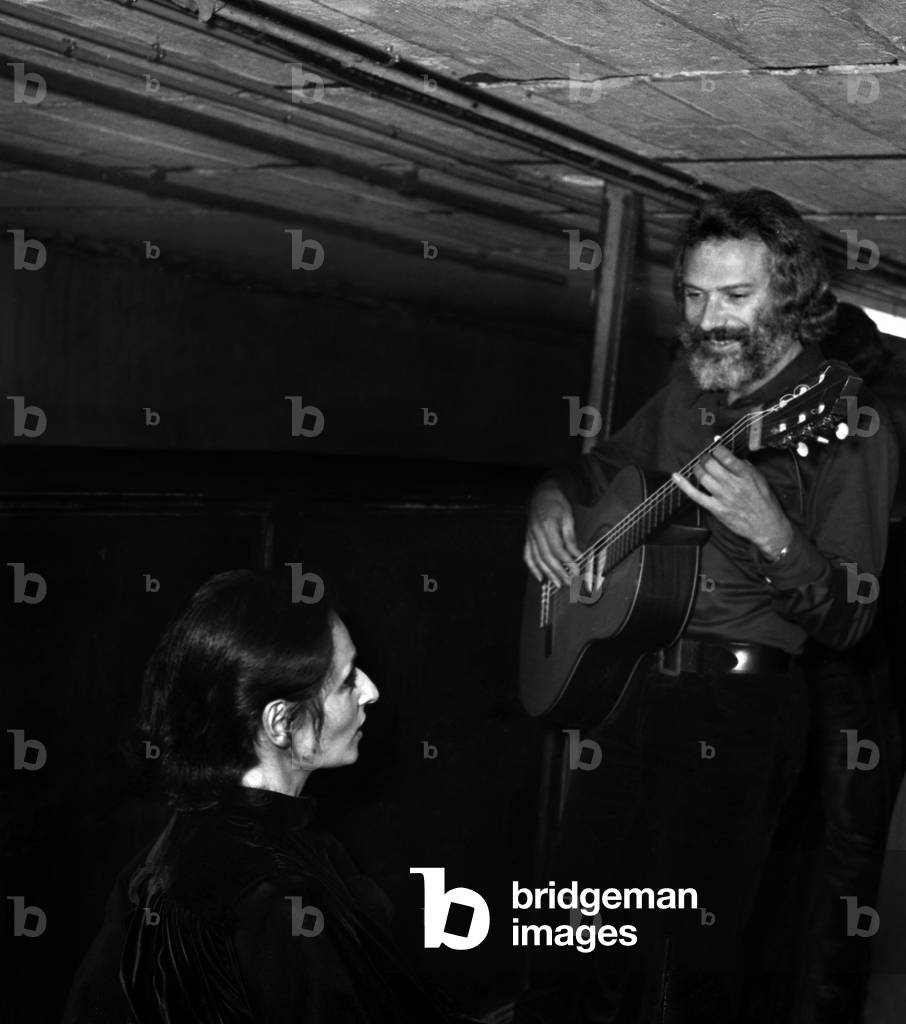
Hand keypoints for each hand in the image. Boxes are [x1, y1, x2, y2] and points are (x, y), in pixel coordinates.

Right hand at [523, 482, 581, 584]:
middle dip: (558, 572)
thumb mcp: (568, 517)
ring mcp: (530, 536)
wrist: (542, 493)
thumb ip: (571, 537)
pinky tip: (540, 578)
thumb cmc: (557, 503)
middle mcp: (536, 532)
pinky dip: (533, 568)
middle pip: (547, 557)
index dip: (567, 562)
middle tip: (569, 583)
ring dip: (547, 574)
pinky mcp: (528, 539)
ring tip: (558, 584)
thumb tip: (578, 554)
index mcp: (548, 525)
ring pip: (537, 559)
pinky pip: (528, 556)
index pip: (557, 549)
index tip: (577, 571)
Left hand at [671, 445, 793, 558]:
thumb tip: (732, 456)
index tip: (715, 448)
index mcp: (745, 475)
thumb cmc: (765, 502)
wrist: (766, 526)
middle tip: (706, 458)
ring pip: (702, 476)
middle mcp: (733, 484)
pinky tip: (676, 476)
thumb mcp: (760, 479)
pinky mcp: (715, 508)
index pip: (725, 456)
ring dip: (697, 468)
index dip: (716, 449)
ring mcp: (723, 497)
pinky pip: (696, 495)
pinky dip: (684, 485)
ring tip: (699, 466)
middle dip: (705, 458)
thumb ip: (746, 467)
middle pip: (710, 464)